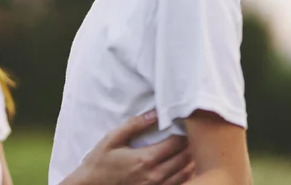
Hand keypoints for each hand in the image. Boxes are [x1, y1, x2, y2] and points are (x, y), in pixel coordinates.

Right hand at [65, 111, 194, 184]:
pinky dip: (186, 171)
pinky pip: (181, 182)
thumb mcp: (112, 139)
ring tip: (188, 145)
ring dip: (190, 157)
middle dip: (190, 142)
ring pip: (186, 171)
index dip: (184, 130)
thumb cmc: (100, 162)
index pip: (177, 142)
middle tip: (189, 131)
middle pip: (185, 157)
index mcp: (146, 159)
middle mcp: (156, 175)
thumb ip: (134, 125)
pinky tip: (183, 162)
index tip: (183, 122)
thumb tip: (154, 113)